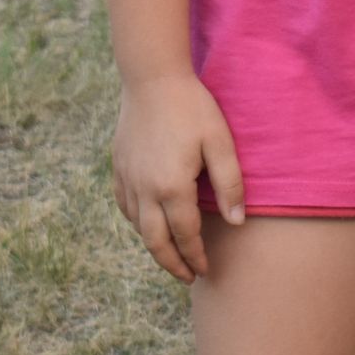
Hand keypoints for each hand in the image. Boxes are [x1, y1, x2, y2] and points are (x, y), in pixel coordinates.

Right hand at [111, 73, 245, 282]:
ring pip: (138, 226)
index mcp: (172, 187)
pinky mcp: (118, 166)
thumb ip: (229, 184)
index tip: (205, 269)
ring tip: (172, 253)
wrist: (152, 77)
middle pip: (156, 242)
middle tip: (187, 276)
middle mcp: (145, 190)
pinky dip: (137, 222)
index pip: (185, 235)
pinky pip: (125, 206)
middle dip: (172, 264)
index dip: (196, 256)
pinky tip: (148, 222)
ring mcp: (127, 179)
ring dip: (155, 245)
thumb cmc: (192, 107)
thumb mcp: (220, 141)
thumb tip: (236, 222)